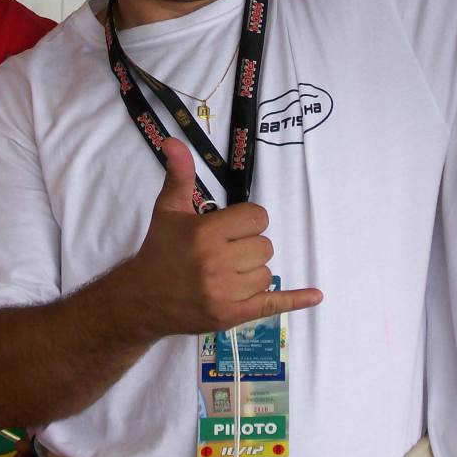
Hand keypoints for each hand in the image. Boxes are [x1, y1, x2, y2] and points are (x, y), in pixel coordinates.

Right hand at [116, 139, 321, 339]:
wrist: (141, 299)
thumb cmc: (159, 251)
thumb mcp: (168, 210)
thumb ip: (179, 174)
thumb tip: (173, 141)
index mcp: (205, 234)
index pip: (256, 218)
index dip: (247, 220)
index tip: (230, 227)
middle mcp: (217, 263)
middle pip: (264, 246)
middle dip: (248, 246)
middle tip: (225, 251)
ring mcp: (226, 293)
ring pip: (266, 272)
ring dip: (252, 271)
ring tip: (226, 272)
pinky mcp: (232, 316)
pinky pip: (273, 305)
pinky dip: (295, 300)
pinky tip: (315, 295)